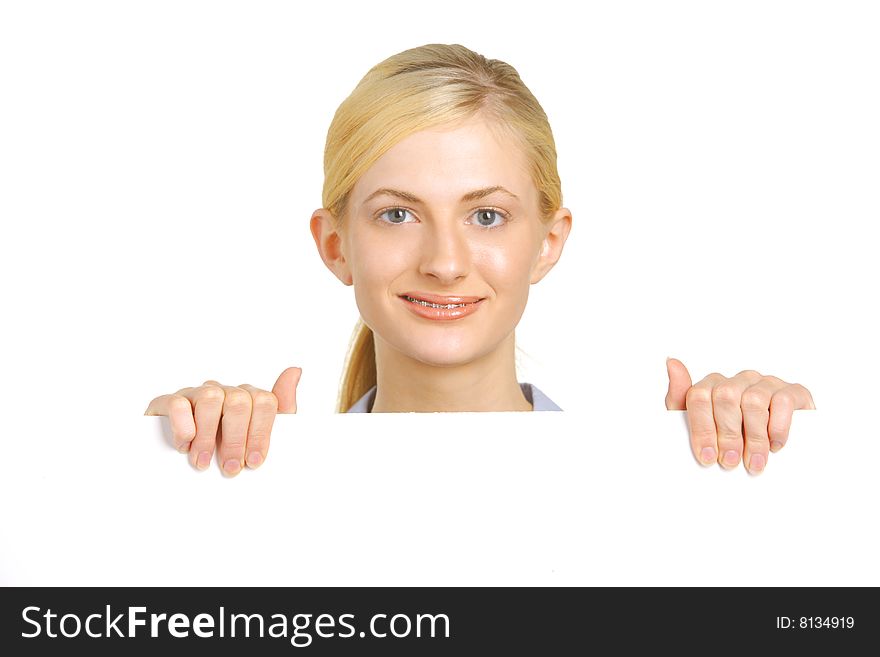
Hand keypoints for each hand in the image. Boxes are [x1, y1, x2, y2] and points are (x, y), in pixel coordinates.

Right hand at [144, 366, 301, 475]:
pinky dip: (183, 426)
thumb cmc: (222, 448)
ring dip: (208, 436)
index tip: (254, 462)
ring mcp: (195, 394)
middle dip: (236, 440)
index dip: (261, 434)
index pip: (265, 402)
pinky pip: (177, 403)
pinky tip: (184, 446)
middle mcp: (223, 391)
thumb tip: (295, 371)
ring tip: (203, 462)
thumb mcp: (256, 434)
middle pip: (239, 402)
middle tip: (230, 468)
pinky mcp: (167, 402)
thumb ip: (281, 407)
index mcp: (247, 398)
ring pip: (210, 398)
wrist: (176, 463)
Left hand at [664, 358, 815, 473]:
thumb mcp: (700, 424)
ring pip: (754, 401)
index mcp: (714, 385)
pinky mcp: (793, 392)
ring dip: (753, 437)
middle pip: (725, 397)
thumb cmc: (735, 436)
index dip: (701, 429)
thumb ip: (680, 398)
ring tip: (754, 462)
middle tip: (730, 462)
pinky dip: (777, 428)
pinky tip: (775, 446)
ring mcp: (766, 383)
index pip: (699, 396)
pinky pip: (782, 402)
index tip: (707, 457)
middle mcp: (740, 380)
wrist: (787, 451)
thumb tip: (671, 362)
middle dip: (726, 435)